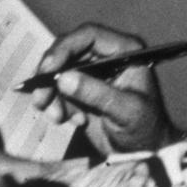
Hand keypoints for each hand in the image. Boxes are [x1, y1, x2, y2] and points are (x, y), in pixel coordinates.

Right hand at [30, 23, 176, 153]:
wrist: (144, 151)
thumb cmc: (145, 127)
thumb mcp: (124, 110)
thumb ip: (95, 93)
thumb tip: (63, 78)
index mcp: (126, 50)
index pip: (89, 35)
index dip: (65, 48)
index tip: (47, 69)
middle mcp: (108, 55)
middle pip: (69, 51)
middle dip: (51, 75)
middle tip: (41, 97)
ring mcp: (93, 72)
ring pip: (60, 71)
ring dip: (52, 94)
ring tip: (58, 117)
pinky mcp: (82, 89)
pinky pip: (59, 89)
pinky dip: (59, 105)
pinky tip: (76, 120)